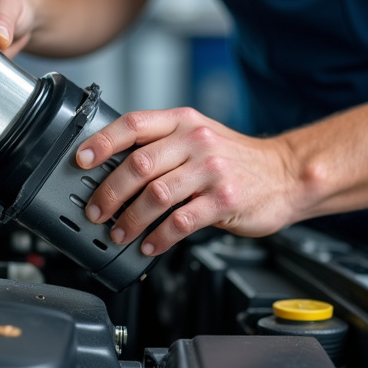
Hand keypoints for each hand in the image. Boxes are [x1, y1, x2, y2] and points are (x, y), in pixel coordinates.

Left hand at [75, 108, 299, 255]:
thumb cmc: (236, 160)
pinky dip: (159, 237)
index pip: (133, 124)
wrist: (287, 174)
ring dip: (130, 219)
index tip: (80, 160)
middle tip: (96, 211)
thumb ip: (162, 146)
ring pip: (156, 195)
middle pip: (138, 164)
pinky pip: (181, 222)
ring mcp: (212, 170)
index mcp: (183, 121)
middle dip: (109, 192)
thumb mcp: (200, 137)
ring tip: (118, 233)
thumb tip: (113, 169)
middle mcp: (196, 141)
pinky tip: (150, 245)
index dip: (101, 142)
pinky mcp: (224, 200)